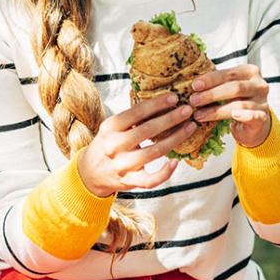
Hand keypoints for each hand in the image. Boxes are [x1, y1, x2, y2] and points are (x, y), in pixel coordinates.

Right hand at [78, 93, 197, 196]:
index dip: (156, 104)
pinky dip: (165, 173)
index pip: (136, 112)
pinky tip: (176, 162)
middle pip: (147, 130)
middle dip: (171, 118)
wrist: (90, 173)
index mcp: (110, 128)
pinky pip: (151, 180)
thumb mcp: (112, 128)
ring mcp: (122, 165)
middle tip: (187, 110)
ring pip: (154, 152)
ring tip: (190, 128)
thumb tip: (162, 103)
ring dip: (175, 139)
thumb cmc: (107, 145)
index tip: (174, 98)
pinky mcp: (129, 182)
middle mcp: (114, 146)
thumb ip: (131, 119)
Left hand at [188, 64, 271, 147]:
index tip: (194, 86)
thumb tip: (192, 84)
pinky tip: (233, 116)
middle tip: (193, 100)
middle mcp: (259, 85)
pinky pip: (253, 116)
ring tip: (199, 115)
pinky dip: (243, 116)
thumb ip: (216, 83)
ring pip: (239, 104)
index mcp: (249, 72)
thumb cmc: (237, 101)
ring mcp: (262, 101)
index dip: (210, 79)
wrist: (254, 123)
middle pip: (234, 87)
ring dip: (216, 111)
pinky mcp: (263, 117)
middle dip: (211, 94)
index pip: (228, 73)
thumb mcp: (228, 88)